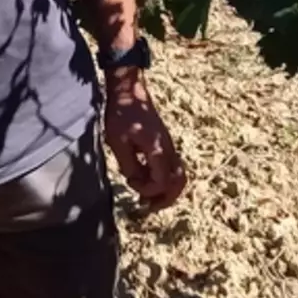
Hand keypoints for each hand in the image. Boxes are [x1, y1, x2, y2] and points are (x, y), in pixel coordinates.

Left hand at [104, 76, 185, 209]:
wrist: (129, 91)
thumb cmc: (121, 114)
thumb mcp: (118, 142)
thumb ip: (129, 165)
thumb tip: (135, 181)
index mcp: (157, 149)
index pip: (162, 182)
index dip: (148, 190)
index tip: (131, 183)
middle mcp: (168, 149)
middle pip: (179, 182)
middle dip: (165, 198)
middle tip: (148, 206)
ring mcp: (169, 145)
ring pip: (178, 175)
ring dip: (166, 190)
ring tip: (148, 198)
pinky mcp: (165, 143)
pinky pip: (172, 167)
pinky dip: (164, 179)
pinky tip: (145, 179)